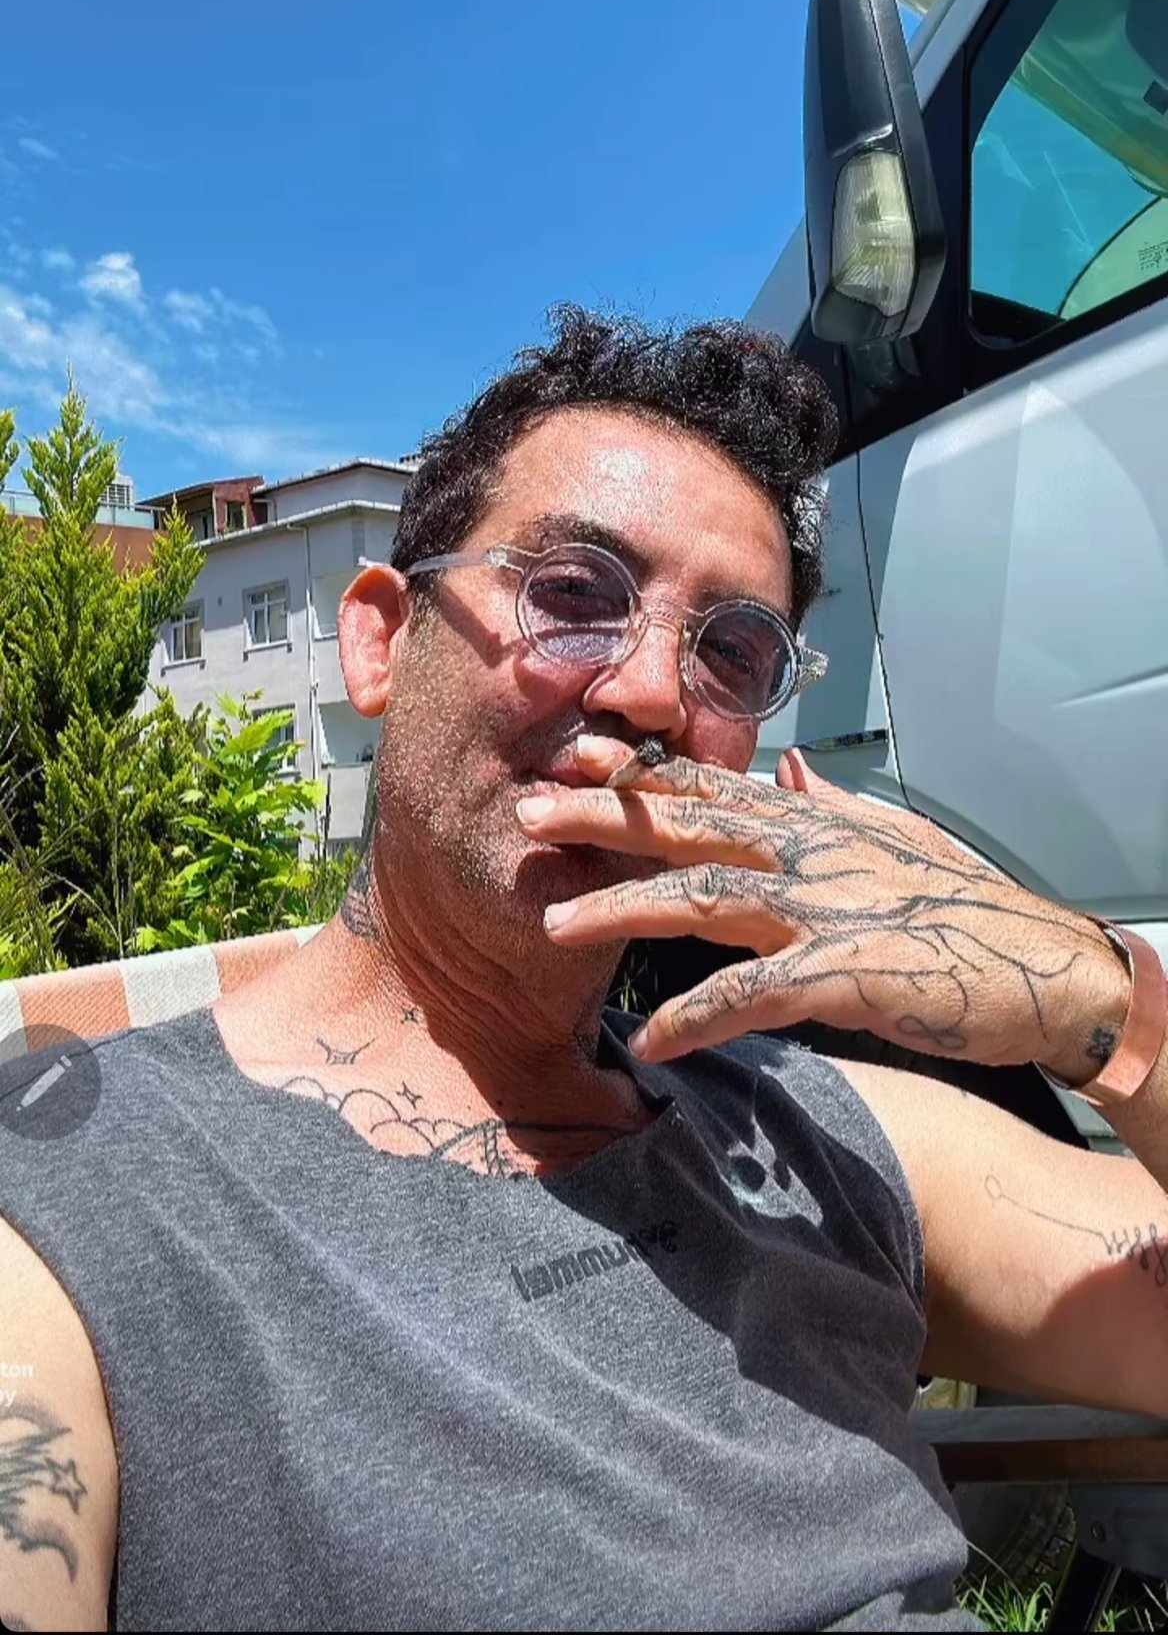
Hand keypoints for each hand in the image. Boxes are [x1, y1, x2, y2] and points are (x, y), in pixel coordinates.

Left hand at [524, 739, 1127, 1073]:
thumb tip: (794, 776)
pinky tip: (650, 1038)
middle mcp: (812, 855)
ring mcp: (826, 912)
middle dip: (607, 815)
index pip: (718, 788)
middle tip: (529, 810)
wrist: (1049, 971)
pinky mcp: (845, 975)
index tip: (579, 755)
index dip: (645, 772)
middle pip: (690, 826)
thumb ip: (839, 811)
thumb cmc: (975, 913)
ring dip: (624, 907)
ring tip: (555, 920)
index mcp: (821, 826)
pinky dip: (697, 1014)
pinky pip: (753, 994)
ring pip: (703, 896)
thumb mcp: (902, 843)